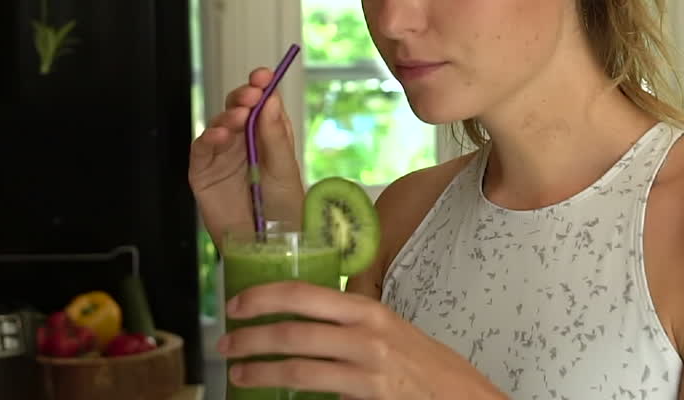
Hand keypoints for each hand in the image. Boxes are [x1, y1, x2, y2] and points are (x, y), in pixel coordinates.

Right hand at [189, 68, 303, 249]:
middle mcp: (242, 143)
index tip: (264, 74)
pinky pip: (200, 150)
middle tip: (251, 92)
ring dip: (227, 117)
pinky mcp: (203, 174)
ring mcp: (221, 158)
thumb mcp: (285, 170)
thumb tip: (270, 99)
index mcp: (267, 137)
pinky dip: (208, 139)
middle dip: (243, 97)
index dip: (262, 86)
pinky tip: (219, 136)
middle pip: (237, 109)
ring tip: (239, 118)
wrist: (268, 249)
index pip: (262, 104)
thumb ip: (275, 136)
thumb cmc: (283, 212)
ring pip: (218, 125)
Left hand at [220, 282, 505, 399]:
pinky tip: (272, 397)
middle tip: (224, 343)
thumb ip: (348, 321)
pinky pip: (316, 394)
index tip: (235, 304)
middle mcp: (365, 332)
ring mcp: (367, 367)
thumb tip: (302, 316)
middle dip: (250, 337)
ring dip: (259, 371)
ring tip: (237, 374)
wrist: (459, 394)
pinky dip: (288, 394)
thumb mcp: (385, 329)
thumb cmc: (420, 363)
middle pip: (293, 330)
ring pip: (298, 367)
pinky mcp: (369, 396)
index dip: (262, 297)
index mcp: (365, 308)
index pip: (303, 293)